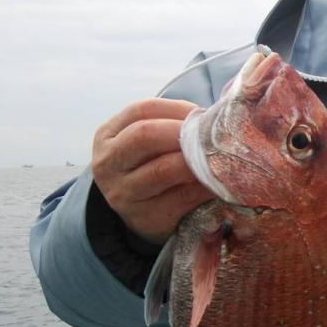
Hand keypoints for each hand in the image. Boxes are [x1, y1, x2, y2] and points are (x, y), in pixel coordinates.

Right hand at [92, 98, 214, 243]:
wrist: (141, 214)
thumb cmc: (150, 168)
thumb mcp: (147, 143)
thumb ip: (170, 125)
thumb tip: (212, 117)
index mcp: (108, 136)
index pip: (141, 110)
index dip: (176, 109)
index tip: (202, 114)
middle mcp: (108, 163)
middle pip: (145, 135)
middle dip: (183, 132)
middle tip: (210, 135)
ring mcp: (123, 192)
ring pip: (163, 169)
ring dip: (196, 160)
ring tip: (217, 156)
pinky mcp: (146, 217)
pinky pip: (182, 197)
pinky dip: (204, 186)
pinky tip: (219, 181)